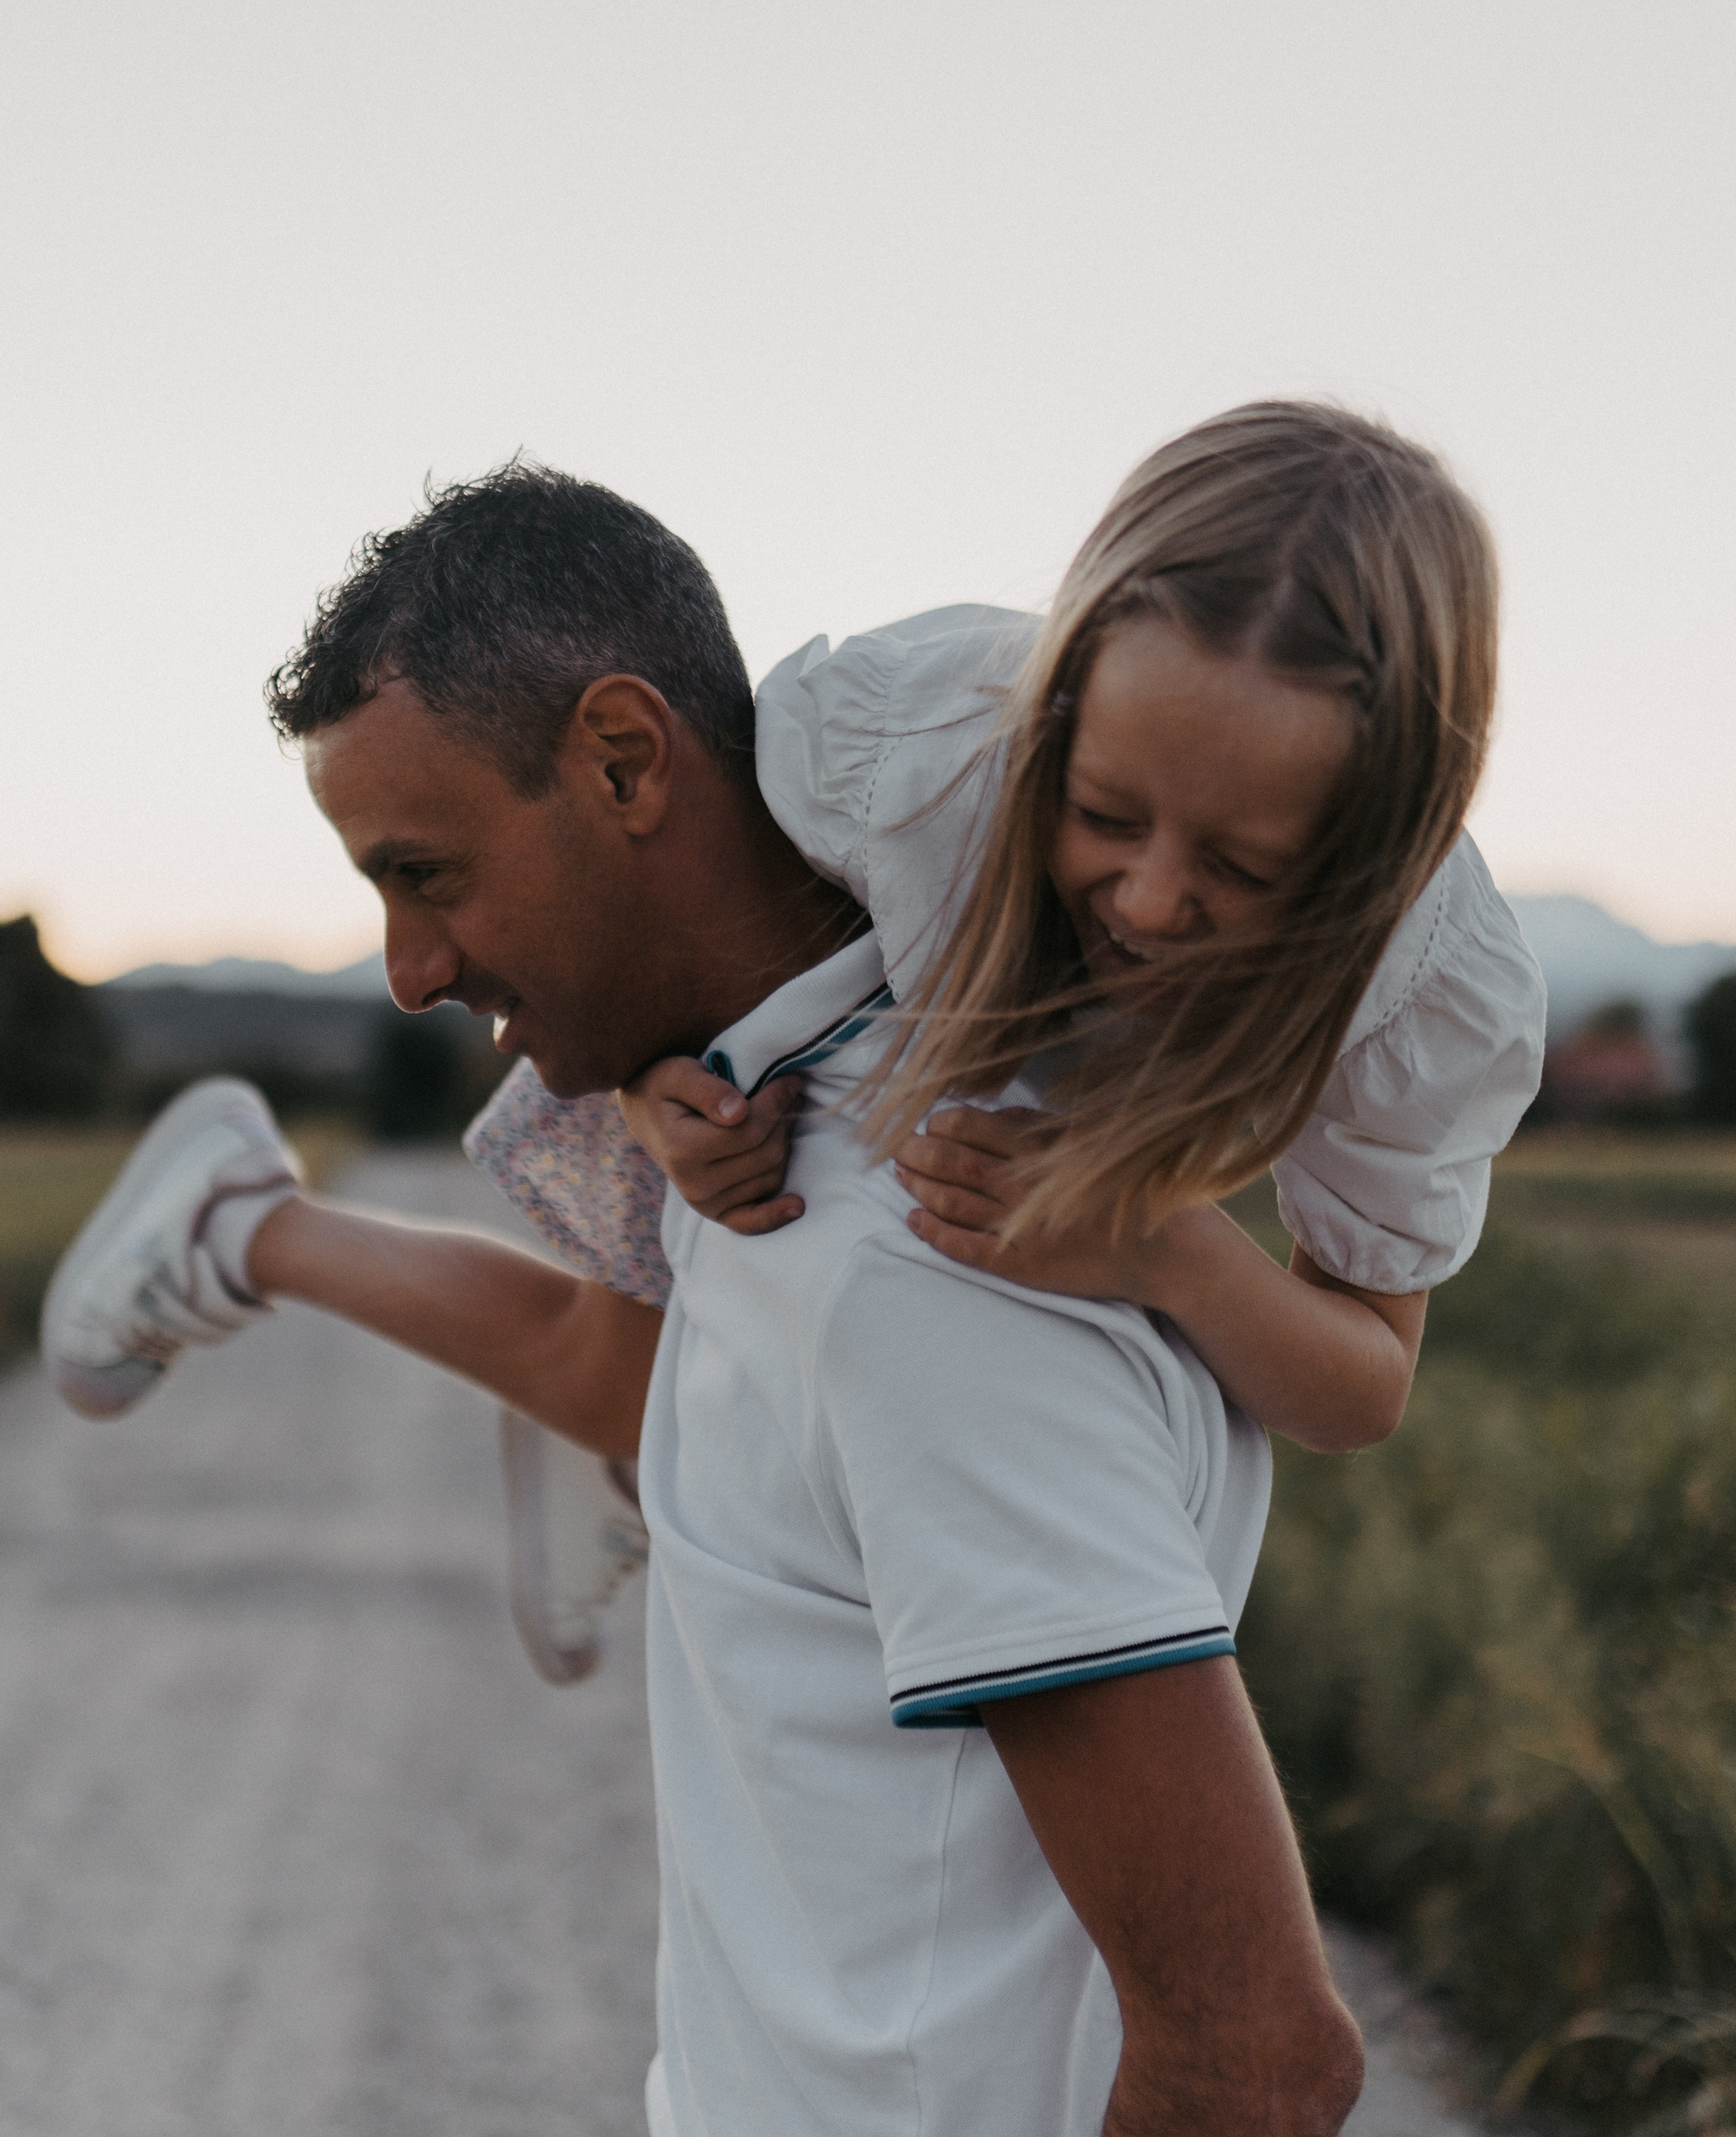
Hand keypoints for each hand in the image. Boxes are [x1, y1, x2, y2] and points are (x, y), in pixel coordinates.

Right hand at [618, 1058, 805, 1235]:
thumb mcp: (681, 1075)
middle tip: (788, 1095)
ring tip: (776, 1120)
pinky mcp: (718, 1214)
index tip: (790, 1081)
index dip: (777, 1102)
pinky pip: (754, 1221)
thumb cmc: (666, 1088)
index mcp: (682, 1150)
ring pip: (772, 1176)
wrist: (648, 1116)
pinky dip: (776, 1214)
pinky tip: (797, 1205)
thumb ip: (708, 1090)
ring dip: (782, 1146)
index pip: (750, 1130)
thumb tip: (739, 1112)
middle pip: (767, 1154)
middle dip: (782, 1121)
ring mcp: (707, 1204)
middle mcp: (694, 1185)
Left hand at [894, 1105, 1184, 1302]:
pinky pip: (960, 1246)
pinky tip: (913, 1220)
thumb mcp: (1088, 1138)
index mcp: (1036, 1147)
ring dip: (917, 1186)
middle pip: (949, 1162)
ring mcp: (1013, 1225)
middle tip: (897, 1146)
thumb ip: (1040, 1126)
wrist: (1160, 1248)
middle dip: (917, 1151)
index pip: (969, 1127)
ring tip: (900, 1174)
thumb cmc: (1130, 1187)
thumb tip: (996, 1114)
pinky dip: (931, 1231)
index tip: (929, 1121)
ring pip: (948, 1201)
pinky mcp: (1014, 1262)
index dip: (941, 1122)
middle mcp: (1018, 1184)